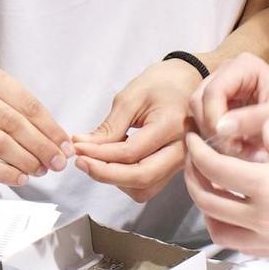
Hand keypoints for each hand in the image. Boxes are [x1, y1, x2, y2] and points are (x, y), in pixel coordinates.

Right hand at [0, 61, 72, 187]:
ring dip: (24, 161)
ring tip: (40, 171)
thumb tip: (55, 141)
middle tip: (57, 163)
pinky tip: (19, 178)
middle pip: (13, 123)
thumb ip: (18, 111)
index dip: (49, 127)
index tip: (64, 145)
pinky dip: (4, 173)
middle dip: (41, 146)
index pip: (25, 102)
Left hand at [72, 59, 200, 202]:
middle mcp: (182, 150)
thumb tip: (83, 146)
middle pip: (141, 178)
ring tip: (97, 159)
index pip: (131, 152)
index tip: (77, 147)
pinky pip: (148, 184)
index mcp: (172, 126)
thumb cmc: (163, 83)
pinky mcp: (174, 168)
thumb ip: (110, 126)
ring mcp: (181, 163)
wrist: (191, 82)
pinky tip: (115, 161)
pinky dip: (126, 179)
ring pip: (144, 188)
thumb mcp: (132, 96)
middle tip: (81, 162)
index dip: (100, 154)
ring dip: (116, 180)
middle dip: (105, 174)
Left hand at [183, 119, 268, 257]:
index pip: (214, 169)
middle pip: (207, 202)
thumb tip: (259, 128)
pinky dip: (228, 227)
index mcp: (268, 187)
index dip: (196, 151)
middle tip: (195, 158)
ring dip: (206, 209)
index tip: (192, 137)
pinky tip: (236, 208)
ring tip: (211, 186)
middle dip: (193, 177)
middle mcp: (263, 219)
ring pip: (218, 231)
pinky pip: (241, 245)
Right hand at [188, 52, 268, 157]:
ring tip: (240, 150)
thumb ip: (251, 120)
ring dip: (213, 136)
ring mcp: (219, 87)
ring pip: (197, 113)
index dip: (215, 119)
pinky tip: (237, 148)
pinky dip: (216, 138)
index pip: (214, 91)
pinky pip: (203, 122)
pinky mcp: (217, 105)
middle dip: (213, 129)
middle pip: (198, 100)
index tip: (231, 145)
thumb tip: (220, 128)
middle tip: (236, 150)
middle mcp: (226, 71)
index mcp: (243, 66)